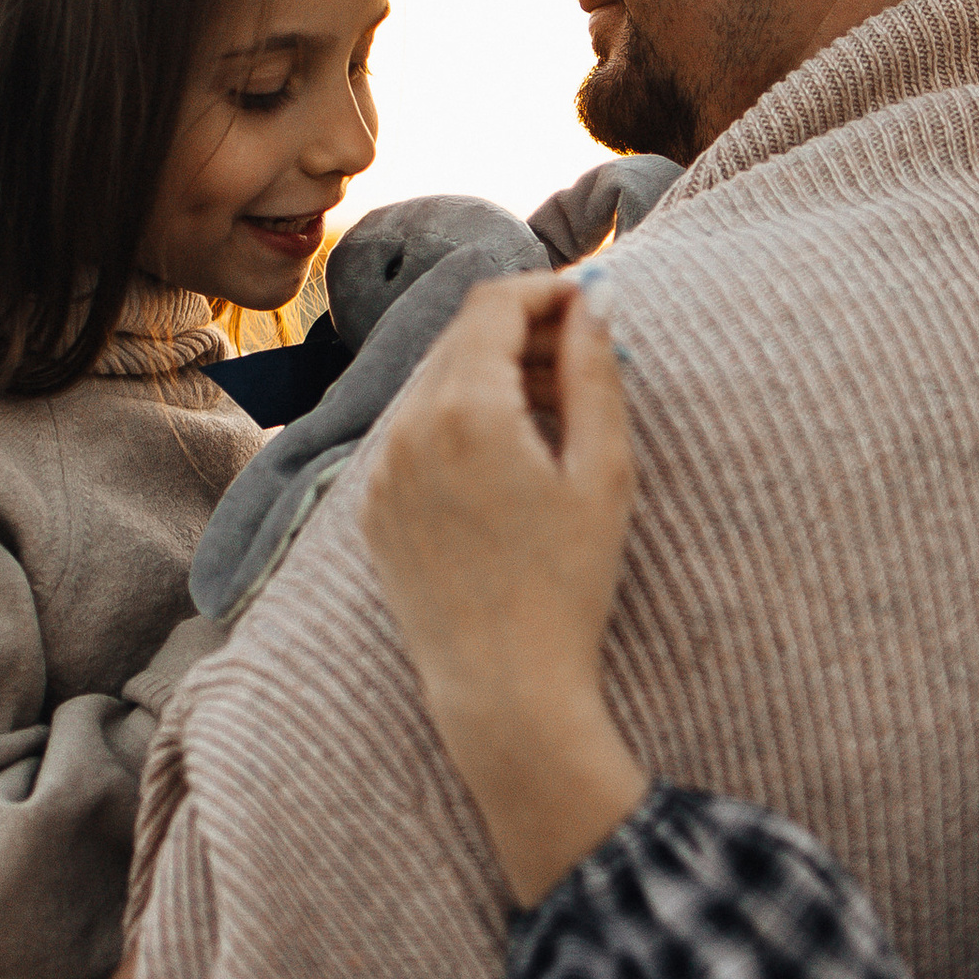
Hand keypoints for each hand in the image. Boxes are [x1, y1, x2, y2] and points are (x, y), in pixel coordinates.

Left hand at [364, 274, 648, 904]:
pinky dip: (459, 420)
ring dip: (492, 375)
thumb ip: (595, 372)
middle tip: (584, 359)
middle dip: (523, 332)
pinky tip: (509, 460)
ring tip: (555, 413)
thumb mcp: (604, 472)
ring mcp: (382, 468)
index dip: (546, 290)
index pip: (494, 303)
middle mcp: (409, 428)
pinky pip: (414, 431)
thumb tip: (595, 299)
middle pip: (462, 336)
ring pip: (435, 382)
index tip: (590, 304)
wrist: (503, 689)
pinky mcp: (374, 505)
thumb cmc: (568, 585)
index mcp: (466, 409)